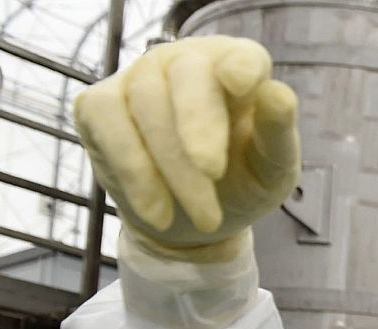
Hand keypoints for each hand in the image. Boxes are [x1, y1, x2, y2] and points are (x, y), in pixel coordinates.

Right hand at [73, 36, 298, 260]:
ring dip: (174, 168)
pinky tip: (158, 212)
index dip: (241, 66)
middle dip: (199, 126)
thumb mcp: (271, 171)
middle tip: (213, 173)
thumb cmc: (242, 182)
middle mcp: (186, 61)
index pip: (243, 56)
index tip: (240, 83)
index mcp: (238, 69)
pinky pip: (107, 124)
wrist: (194, 222)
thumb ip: (278, 135)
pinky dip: (134, 172)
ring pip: (147, 106)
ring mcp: (139, 77)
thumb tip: (279, 95)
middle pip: (188, 77)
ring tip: (206, 220)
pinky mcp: (98, 103)